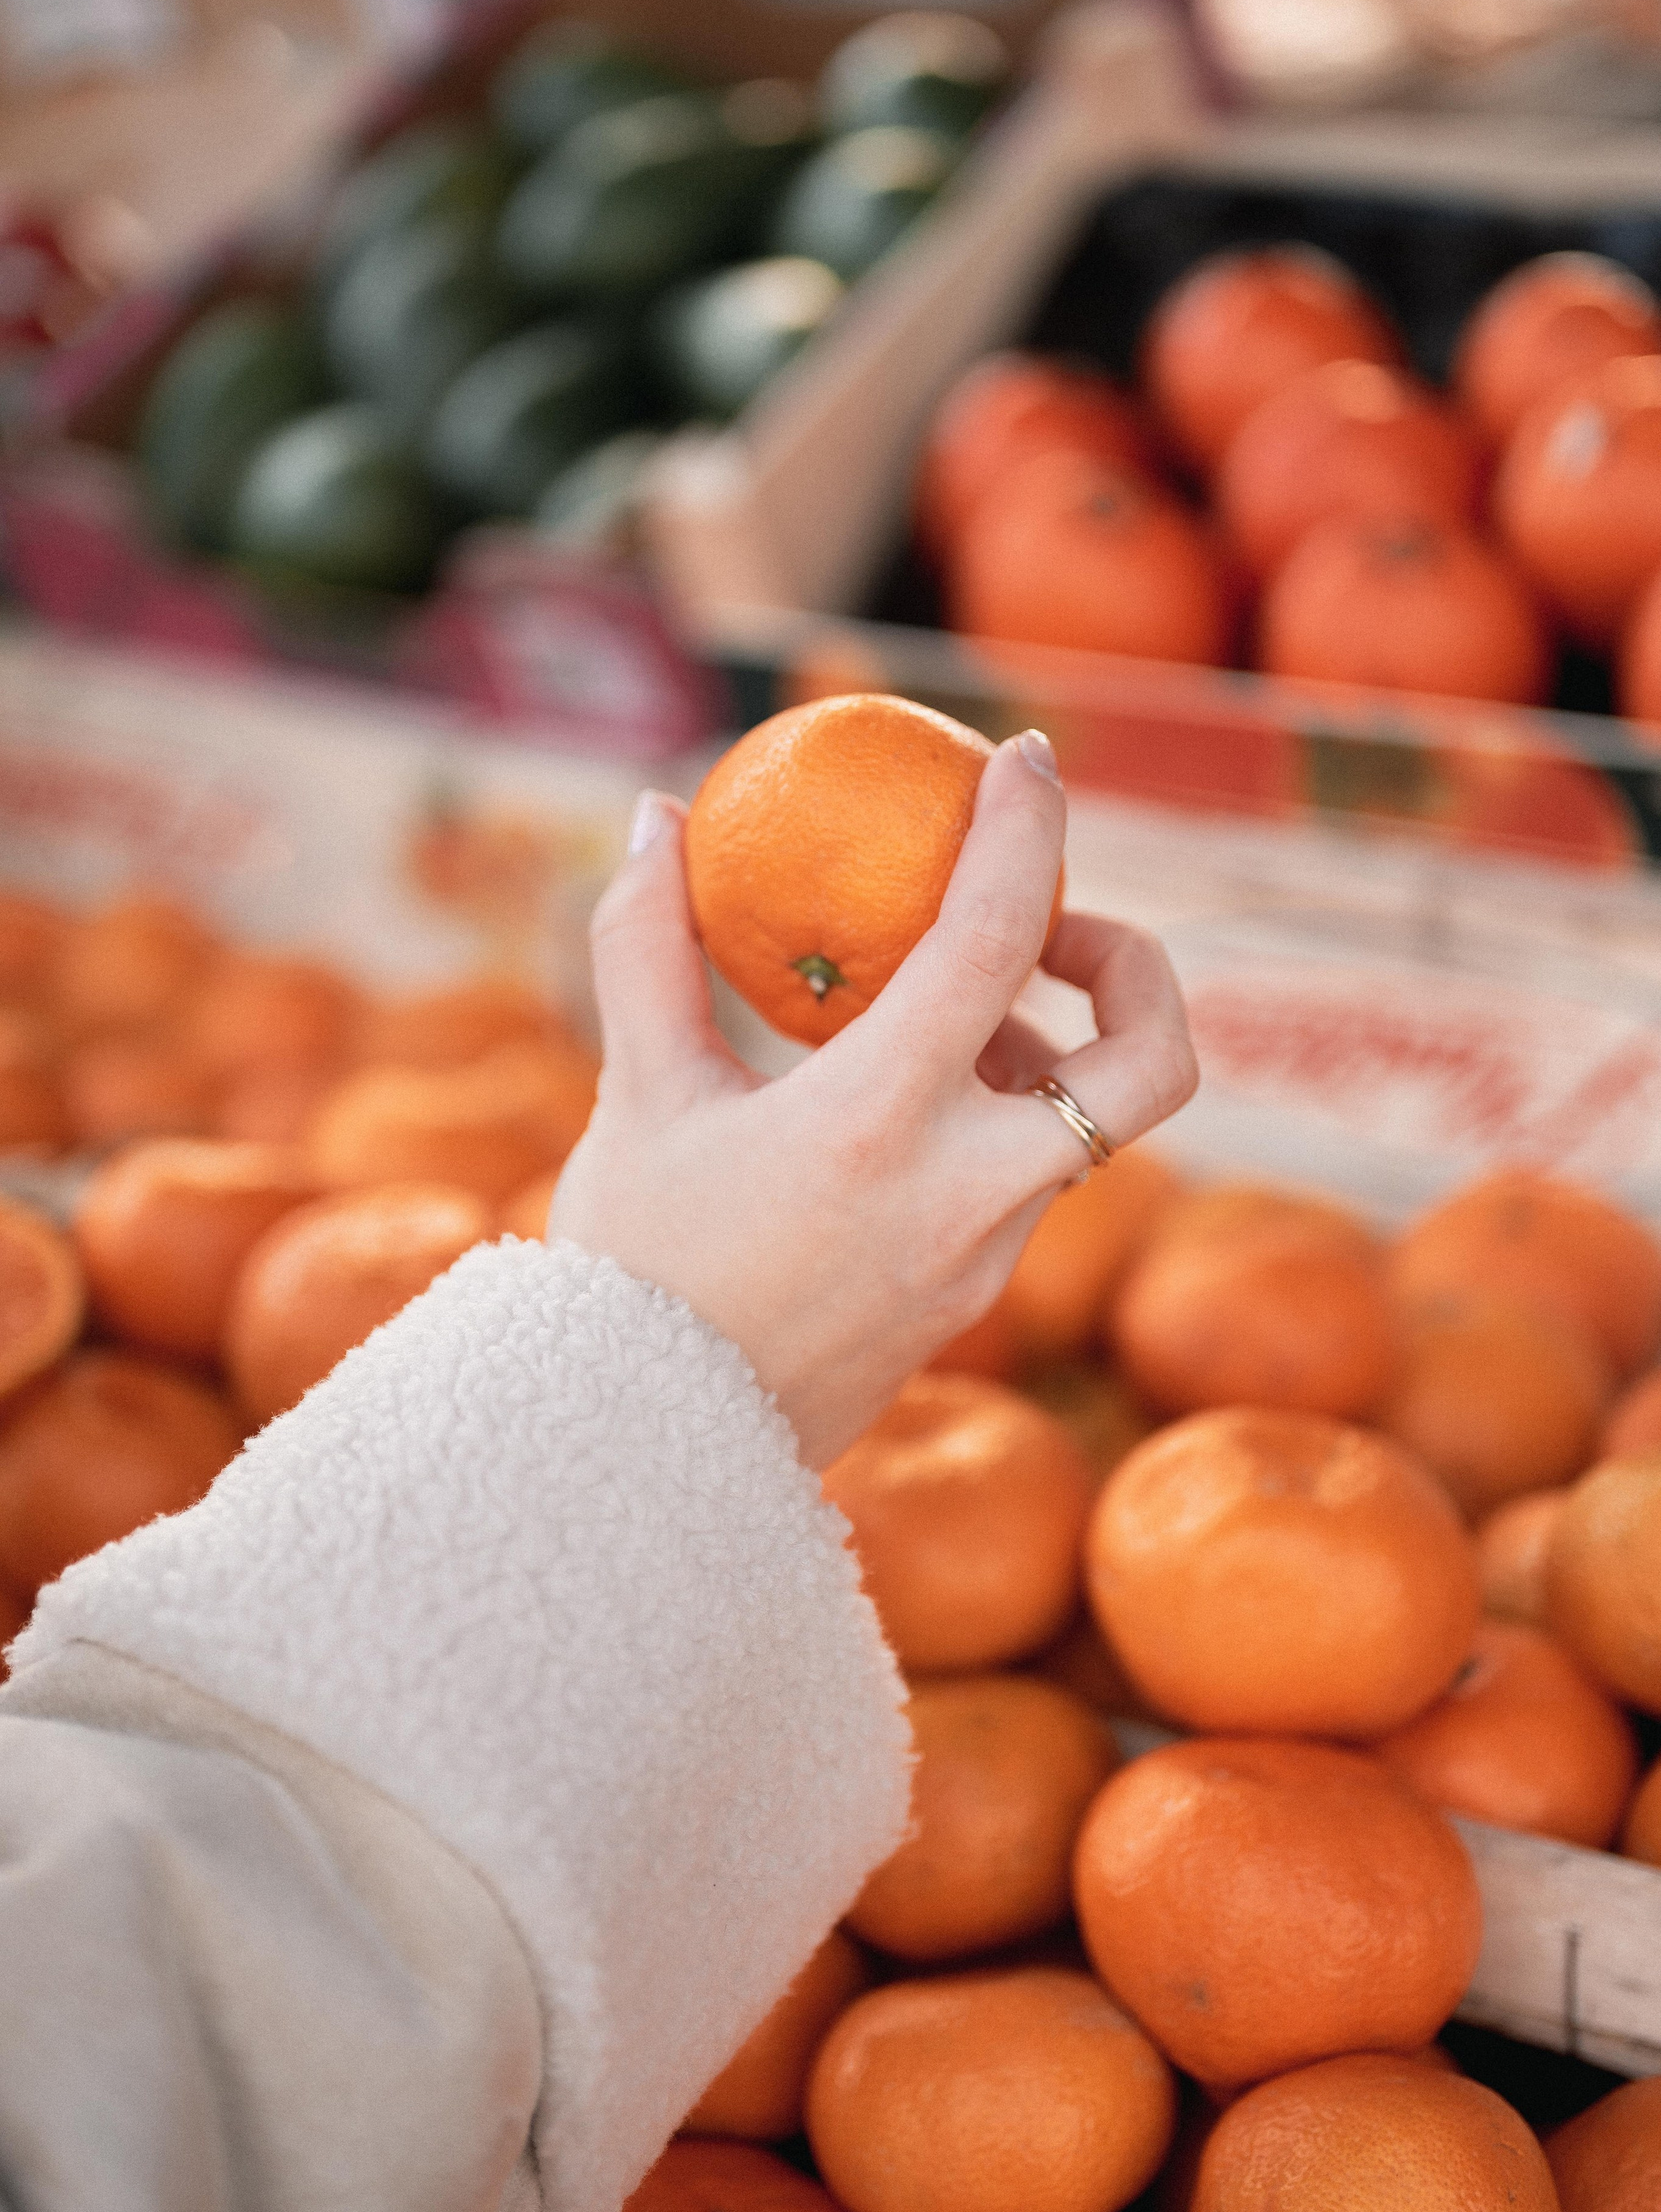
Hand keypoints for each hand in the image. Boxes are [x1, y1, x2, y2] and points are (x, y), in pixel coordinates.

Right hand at [549, 730, 1196, 1468]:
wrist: (650, 1452)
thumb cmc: (633, 1272)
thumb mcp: (636, 1097)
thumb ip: (647, 946)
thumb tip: (658, 817)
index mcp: (878, 1119)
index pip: (998, 938)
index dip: (1029, 829)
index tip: (1029, 758)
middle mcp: (966, 1187)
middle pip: (1154, 1061)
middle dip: (1138, 968)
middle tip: (1048, 931)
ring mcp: (988, 1253)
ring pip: (1095, 1126)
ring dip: (1054, 1043)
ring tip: (948, 1014)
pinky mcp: (977, 1295)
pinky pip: (1029, 1179)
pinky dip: (1001, 1113)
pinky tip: (903, 1098)